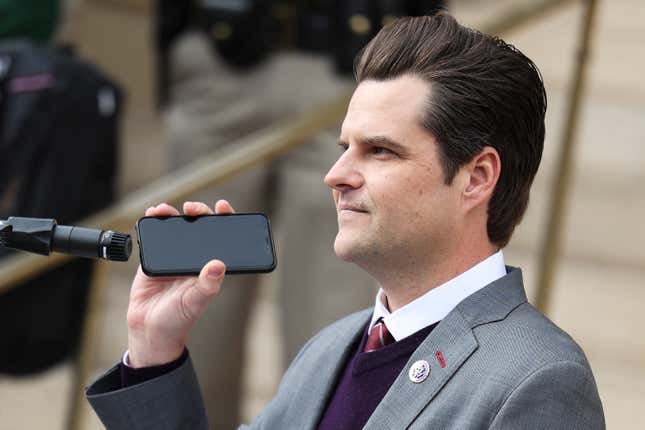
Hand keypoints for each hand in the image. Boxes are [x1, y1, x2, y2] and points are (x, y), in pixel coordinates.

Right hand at [126, 200, 234, 366]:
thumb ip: (207, 285)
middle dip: (197, 212)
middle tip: (192, 208)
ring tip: (164, 210)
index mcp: (210, 266)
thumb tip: (219, 265)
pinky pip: (154, 237)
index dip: (224, 219)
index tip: (222, 207)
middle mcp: (194, 258)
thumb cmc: (178, 319)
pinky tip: (151, 215)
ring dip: (171, 215)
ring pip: (176, 228)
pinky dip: (152, 224)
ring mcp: (173, 256)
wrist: (149, 330)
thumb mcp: (196, 302)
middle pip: (199, 227)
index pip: (221, 237)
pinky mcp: (154, 258)